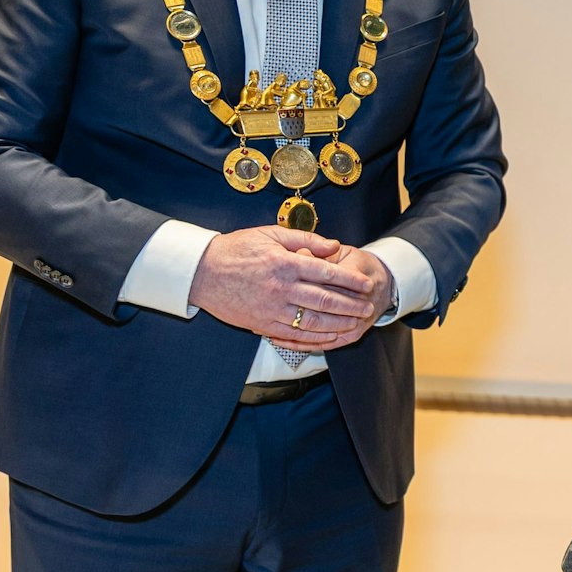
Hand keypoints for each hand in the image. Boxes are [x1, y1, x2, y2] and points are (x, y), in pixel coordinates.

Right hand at [189, 226, 377, 349]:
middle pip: (324, 300)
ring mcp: (271, 309)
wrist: (202, 272)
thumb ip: (305, 239)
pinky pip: (294, 336)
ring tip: (356, 323)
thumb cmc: (237, 249)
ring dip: (338, 324)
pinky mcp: (262, 324)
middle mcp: (281, 288)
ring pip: (312, 321)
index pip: (326, 273)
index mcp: (284, 263)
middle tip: (368, 307)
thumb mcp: (271, 234)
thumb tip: (334, 245)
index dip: (350, 280)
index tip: (367, 284)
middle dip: (351, 305)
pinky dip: (316, 338)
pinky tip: (331, 336)